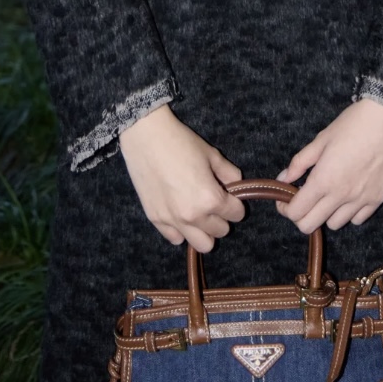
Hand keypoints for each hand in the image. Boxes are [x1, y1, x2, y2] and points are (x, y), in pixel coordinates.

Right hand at [119, 104, 245, 251]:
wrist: (146, 137)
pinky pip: (175, 239)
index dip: (236, 204)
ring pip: (201, 244)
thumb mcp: (212, 154)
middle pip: (220, 232)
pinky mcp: (155, 220)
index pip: (236, 214)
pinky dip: (182, 231)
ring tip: (199, 213)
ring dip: (204, 230)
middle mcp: (193, 216)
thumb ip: (229, 173)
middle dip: (221, 218)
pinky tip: (180, 214)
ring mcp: (172, 221)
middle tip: (214, 202)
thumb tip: (235, 185)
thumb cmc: (181, 142)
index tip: (230, 196)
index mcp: (210, 198)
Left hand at [274, 100, 382, 233]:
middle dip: (300, 216)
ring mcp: (361, 200)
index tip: (284, 199)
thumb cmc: (353, 124)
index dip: (285, 208)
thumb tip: (283, 178)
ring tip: (327, 196)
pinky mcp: (378, 199)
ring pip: (334, 225)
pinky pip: (357, 219)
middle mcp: (341, 196)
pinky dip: (348, 213)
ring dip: (325, 214)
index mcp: (323, 180)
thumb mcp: (321, 139)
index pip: (296, 212)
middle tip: (302, 200)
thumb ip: (300, 162)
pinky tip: (347, 196)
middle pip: (310, 226)